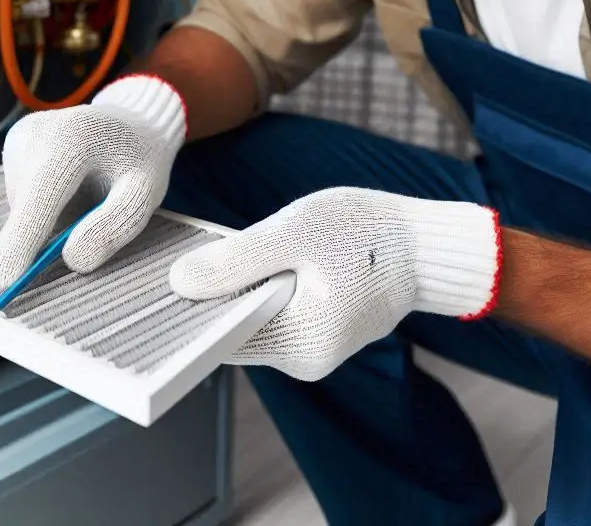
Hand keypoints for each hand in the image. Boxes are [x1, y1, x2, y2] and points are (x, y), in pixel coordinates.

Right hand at [0, 74, 185, 295]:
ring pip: (22, 207)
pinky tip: (69, 185)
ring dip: (50, 218)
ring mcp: (20, 137)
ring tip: (87, 190)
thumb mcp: (145, 193)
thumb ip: (116, 226)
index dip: (20, 242)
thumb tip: (72, 259)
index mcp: (74, 137)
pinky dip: (43, 206)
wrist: (130, 121)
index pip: (41, 198)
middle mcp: (37, 132)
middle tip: (92, 219)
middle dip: (46, 237)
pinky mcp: (13, 146)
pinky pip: (21, 198)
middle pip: (27, 208)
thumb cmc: (140, 159)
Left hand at [169, 187, 500, 380]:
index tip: (164, 276)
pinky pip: (273, 316)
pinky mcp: (319, 333)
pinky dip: (259, 291)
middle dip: (211, 295)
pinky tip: (252, 261)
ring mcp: (313, 349)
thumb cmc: (368, 232)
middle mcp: (303, 359)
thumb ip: (239, 260)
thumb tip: (180, 282)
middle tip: (188, 254)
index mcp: (299, 343)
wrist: (426, 245)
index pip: (220, 336)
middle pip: (233, 330)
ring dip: (236, 289)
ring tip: (219, 253)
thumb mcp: (298, 232)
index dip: (189, 307)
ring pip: (252, 321)